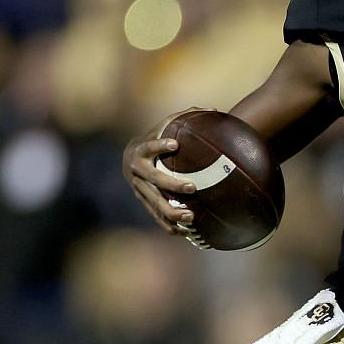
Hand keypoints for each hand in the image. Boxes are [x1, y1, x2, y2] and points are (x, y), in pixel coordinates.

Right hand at [123, 125, 200, 239]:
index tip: (175, 144)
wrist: (129, 158)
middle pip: (154, 179)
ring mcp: (138, 189)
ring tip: (191, 216)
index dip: (159, 144)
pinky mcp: (142, 202)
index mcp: (141, 150)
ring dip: (172, 210)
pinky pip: (155, 216)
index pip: (149, 146)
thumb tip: (215, 110)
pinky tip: (184, 232)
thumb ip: (185, 117)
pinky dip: (169, 224)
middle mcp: (136, 170)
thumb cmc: (154, 138)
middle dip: (172, 184)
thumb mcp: (164, 125)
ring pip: (154, 202)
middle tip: (193, 187)